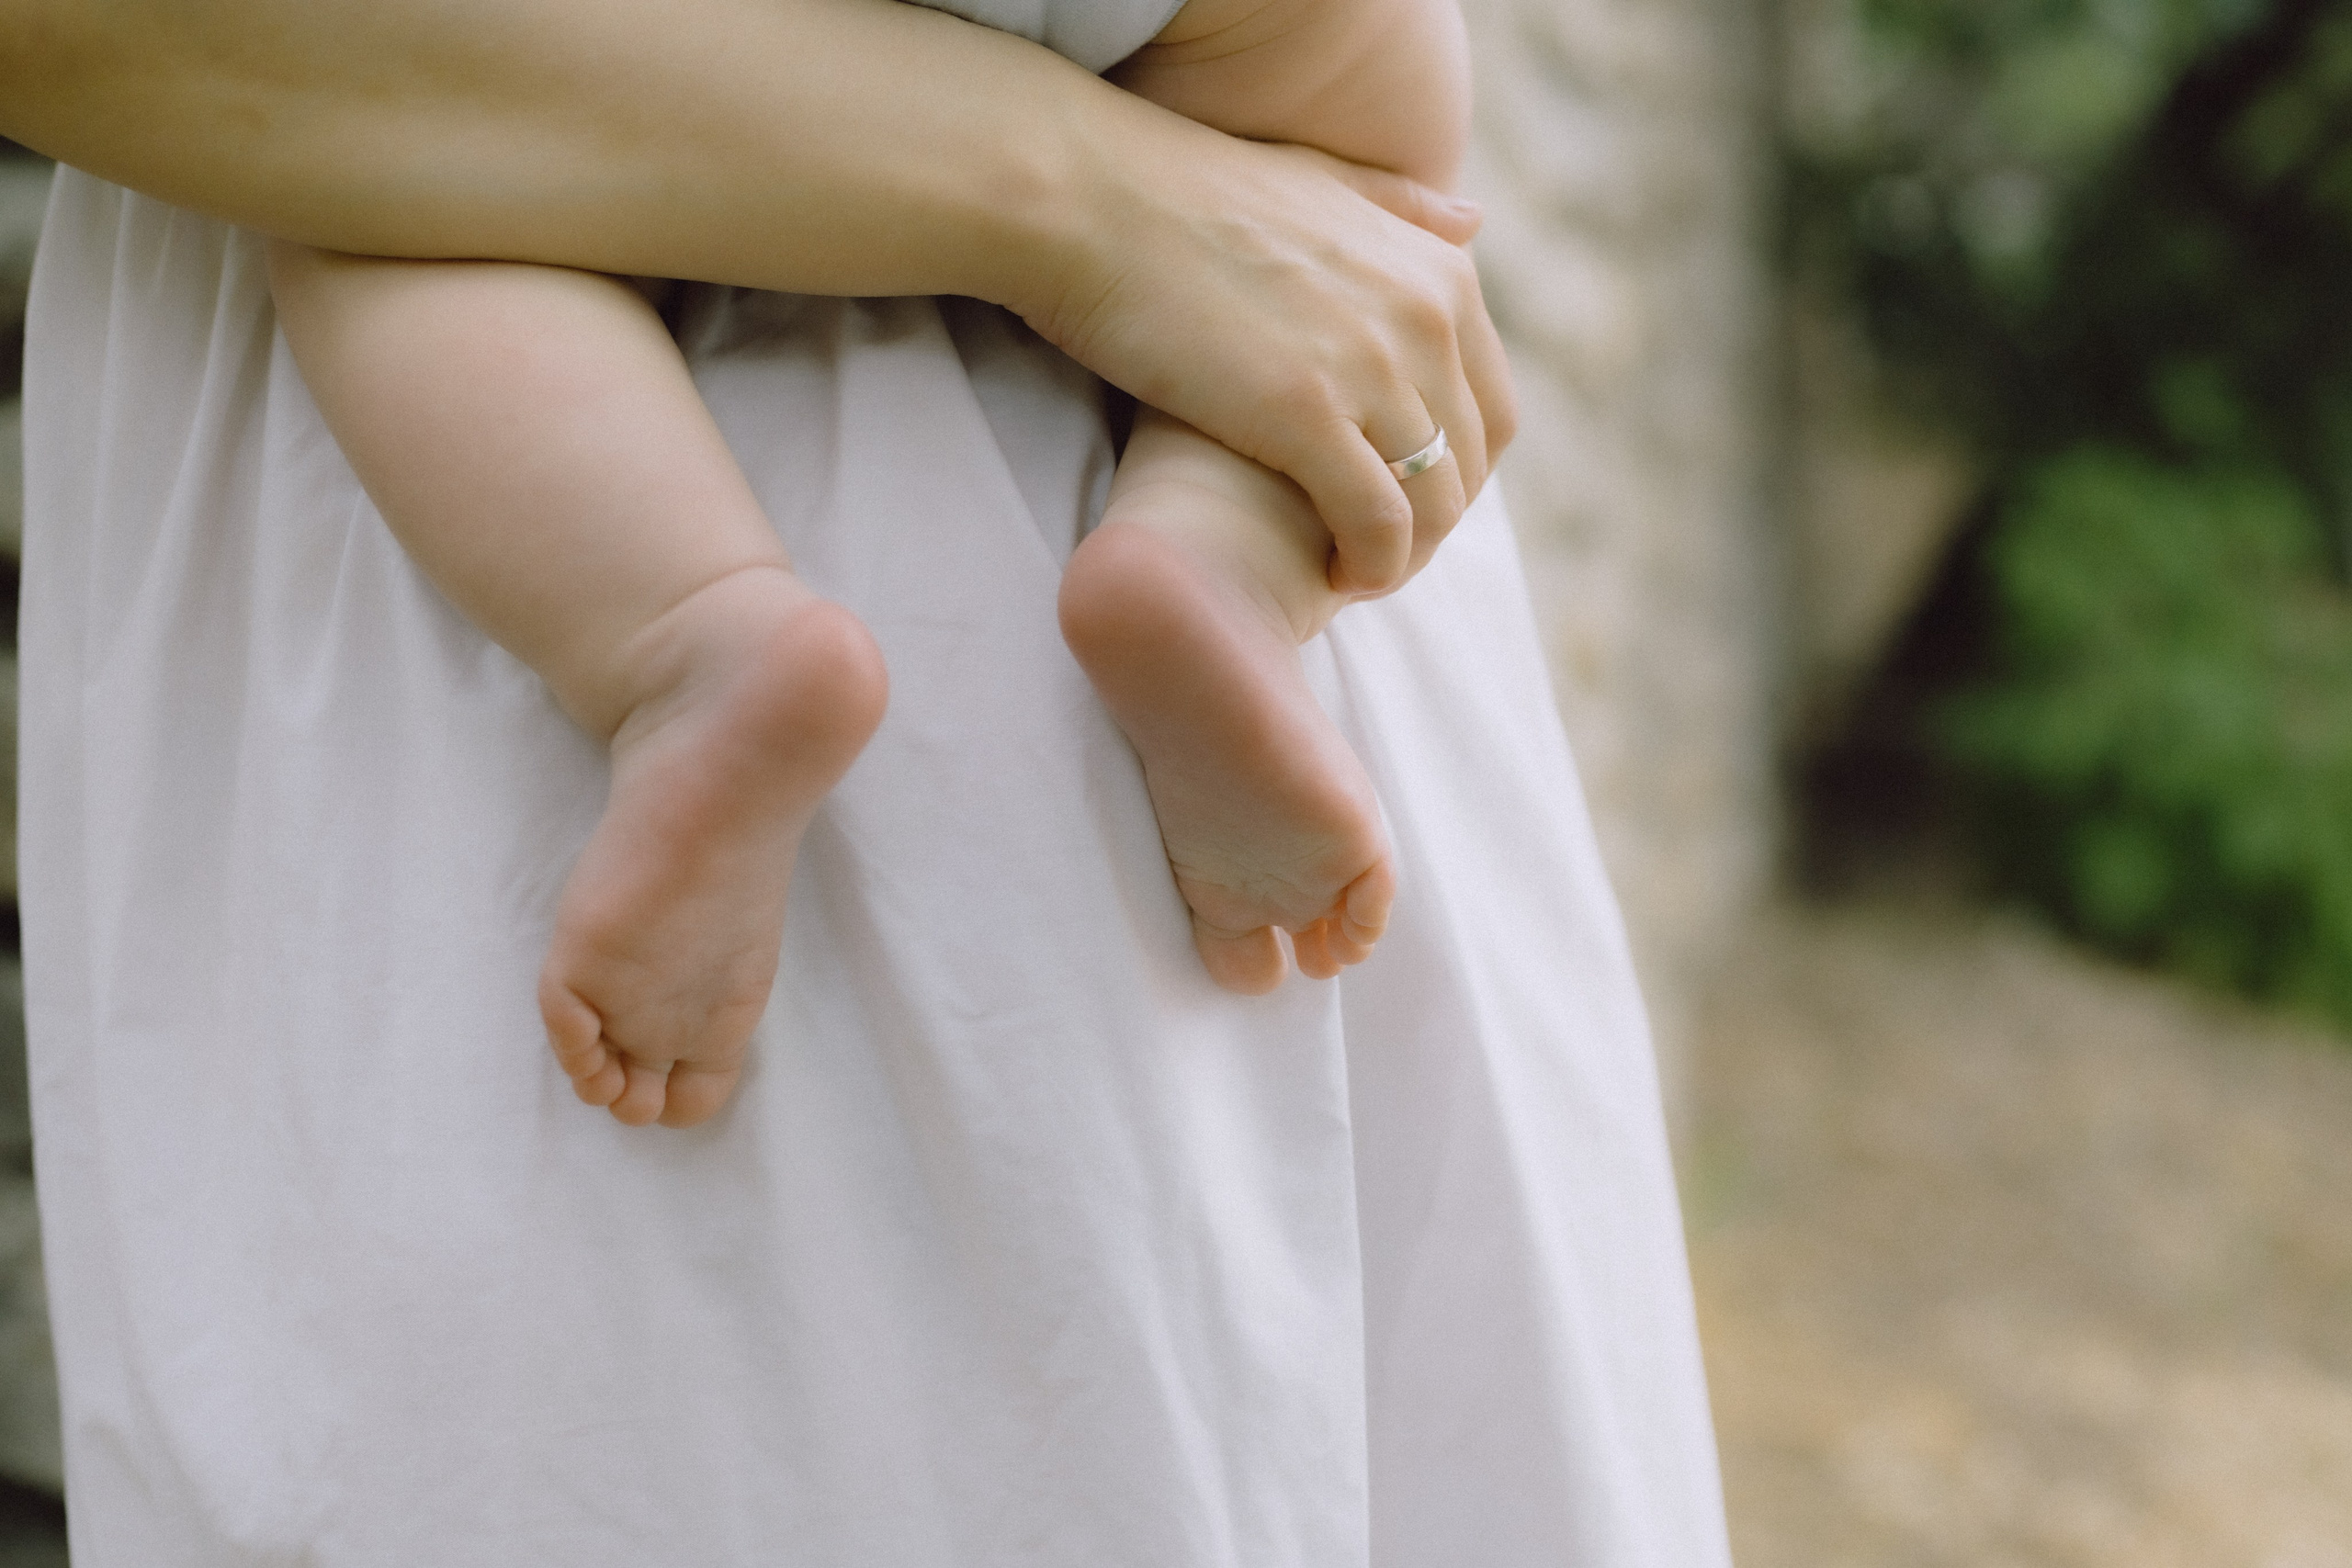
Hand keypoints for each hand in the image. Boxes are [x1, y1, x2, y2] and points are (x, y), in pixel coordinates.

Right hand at [1025, 111, 1515, 597]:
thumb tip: (1475, 222)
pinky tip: (1332, 576)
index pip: (1490, 413)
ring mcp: (1372, 368)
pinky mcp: (1308, 417)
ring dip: (1402, 557)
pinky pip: (1378, 523)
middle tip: (1371, 553)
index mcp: (1438, 273)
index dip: (1455, 477)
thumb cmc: (1187, 197)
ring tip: (1352, 572)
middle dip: (1429, 527)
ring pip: (1433, 506)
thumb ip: (1401, 209)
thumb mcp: (1321, 183)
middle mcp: (1425, 320)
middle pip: (1468, 469)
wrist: (1094, 203)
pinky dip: (1369, 565)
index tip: (1401, 506)